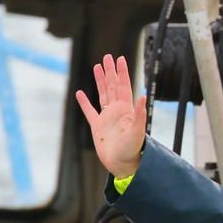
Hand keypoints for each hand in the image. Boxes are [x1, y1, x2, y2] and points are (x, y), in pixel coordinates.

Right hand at [75, 53, 146, 179]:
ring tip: (97, 67)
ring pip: (102, 94)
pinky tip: (79, 93)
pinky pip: (89, 111)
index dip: (122, 72)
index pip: (124, 86)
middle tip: (107, 57)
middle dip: (110, 71)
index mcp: (126, 109)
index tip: (120, 59)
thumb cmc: (133, 150)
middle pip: (113, 86)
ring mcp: (107, 118)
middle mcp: (117, 111)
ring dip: (100, 81)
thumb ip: (139, 113)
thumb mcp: (137, 131)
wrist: (122, 165)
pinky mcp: (97, 127)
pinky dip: (84, 102)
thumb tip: (143, 96)